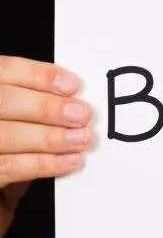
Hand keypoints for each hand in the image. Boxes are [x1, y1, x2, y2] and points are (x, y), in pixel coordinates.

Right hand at [0, 55, 91, 237]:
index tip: (71, 84)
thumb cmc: (8, 153)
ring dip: (49, 137)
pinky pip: (9, 166)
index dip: (37, 75)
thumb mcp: (17, 127)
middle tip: (80, 115)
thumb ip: (32, 111)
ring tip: (79, 139)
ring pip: (5, 134)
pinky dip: (42, 163)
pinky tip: (67, 161)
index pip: (3, 71)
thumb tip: (70, 103)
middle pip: (2, 101)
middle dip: (46, 108)